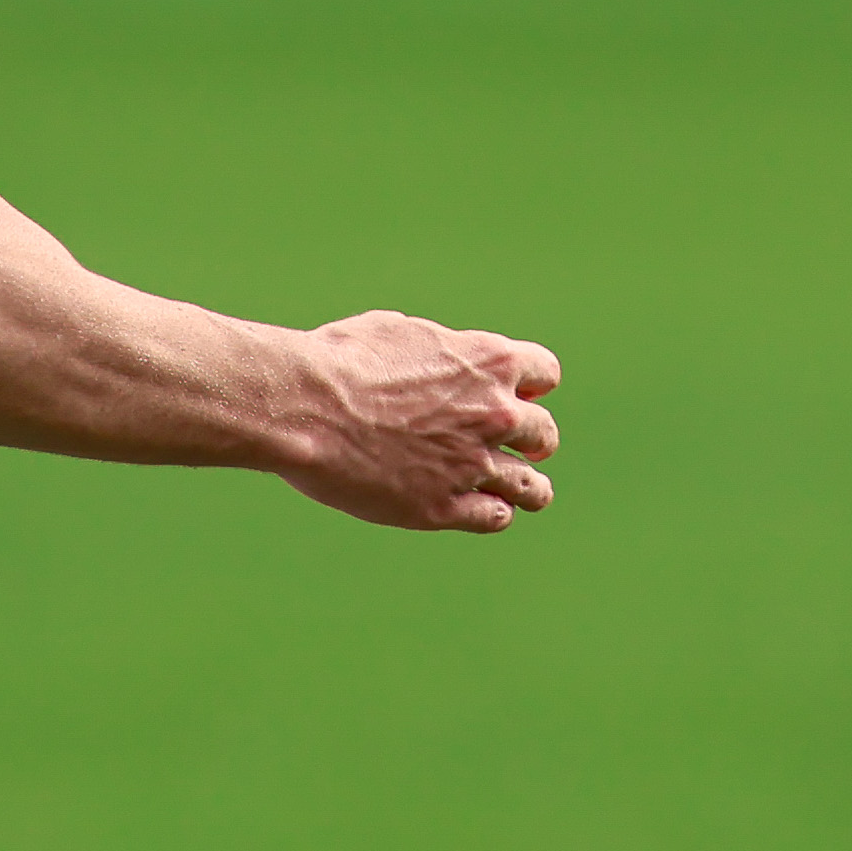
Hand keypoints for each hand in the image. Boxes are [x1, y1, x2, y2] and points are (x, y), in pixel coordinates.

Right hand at [274, 316, 561, 534]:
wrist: (305, 406)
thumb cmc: (339, 360)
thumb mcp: (397, 332)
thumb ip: (436, 350)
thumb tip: (436, 355)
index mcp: (488, 362)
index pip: (546, 374)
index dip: (529, 387)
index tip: (511, 396)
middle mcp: (493, 415)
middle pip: (544, 435)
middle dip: (529, 440)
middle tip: (508, 447)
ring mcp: (470, 465)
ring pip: (532, 488)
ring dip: (525, 487)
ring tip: (512, 491)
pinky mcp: (441, 507)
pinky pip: (494, 517)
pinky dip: (491, 513)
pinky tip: (474, 507)